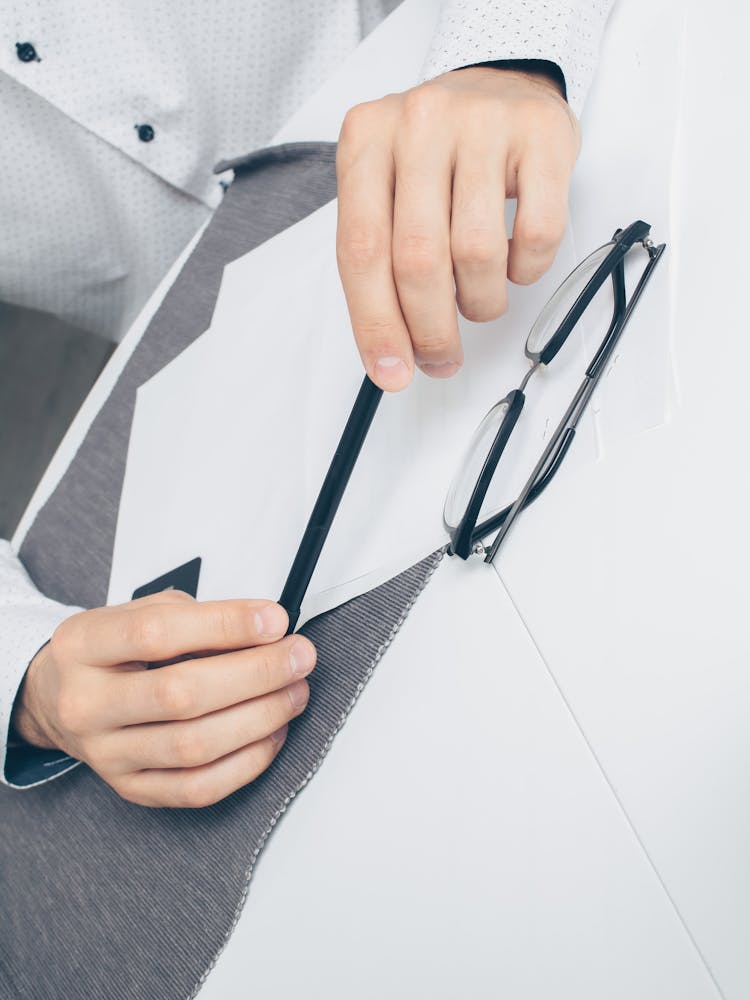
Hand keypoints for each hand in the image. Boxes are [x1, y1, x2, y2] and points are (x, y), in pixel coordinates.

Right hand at [11, 590, 315, 807]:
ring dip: (260, 718)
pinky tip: (273, 733)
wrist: (61, 697)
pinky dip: (247, 763)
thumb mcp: (139, 612)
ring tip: (295, 692)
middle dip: (256, 674)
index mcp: (84, 645)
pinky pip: (197, 788)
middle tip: (299, 657)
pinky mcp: (130, 788)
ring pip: (193, 746)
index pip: (156, 633)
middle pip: (180, 695)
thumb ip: (197, 617)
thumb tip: (267, 631)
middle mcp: (85, 703)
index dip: (225, 625)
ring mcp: (105, 753)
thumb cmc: (113, 650)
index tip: (275, 621)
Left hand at [336, 65, 579, 390]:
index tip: (391, 372)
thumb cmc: (436, 156)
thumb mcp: (387, 192)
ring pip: (477, 254)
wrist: (498, 86)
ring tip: (478, 297)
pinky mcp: (539, 135)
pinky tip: (512, 262)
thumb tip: (390, 357)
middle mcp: (419, 125)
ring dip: (480, 302)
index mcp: (366, 142)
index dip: (376, 325)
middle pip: (418, 261)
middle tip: (441, 357)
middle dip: (431, 331)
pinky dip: (525, 270)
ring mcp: (482, 123)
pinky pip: (536, 234)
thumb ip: (379, 265)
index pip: (361, 251)